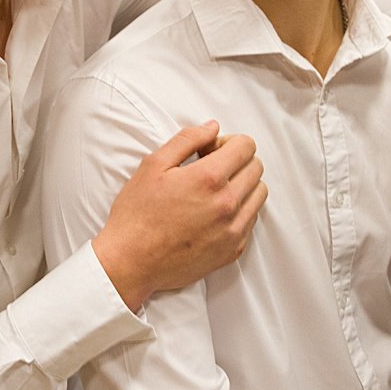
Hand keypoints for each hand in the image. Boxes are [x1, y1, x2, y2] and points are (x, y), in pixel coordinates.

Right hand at [92, 121, 266, 310]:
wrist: (131, 262)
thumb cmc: (137, 214)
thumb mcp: (153, 165)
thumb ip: (187, 140)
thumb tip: (212, 128)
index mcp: (209, 178)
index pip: (246, 146)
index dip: (228, 142)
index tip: (210, 151)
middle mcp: (227, 203)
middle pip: (256, 168)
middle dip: (237, 161)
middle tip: (210, 168)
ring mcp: (233, 229)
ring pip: (259, 194)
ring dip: (243, 185)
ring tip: (215, 191)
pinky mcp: (233, 250)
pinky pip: (251, 220)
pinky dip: (240, 210)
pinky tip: (215, 212)